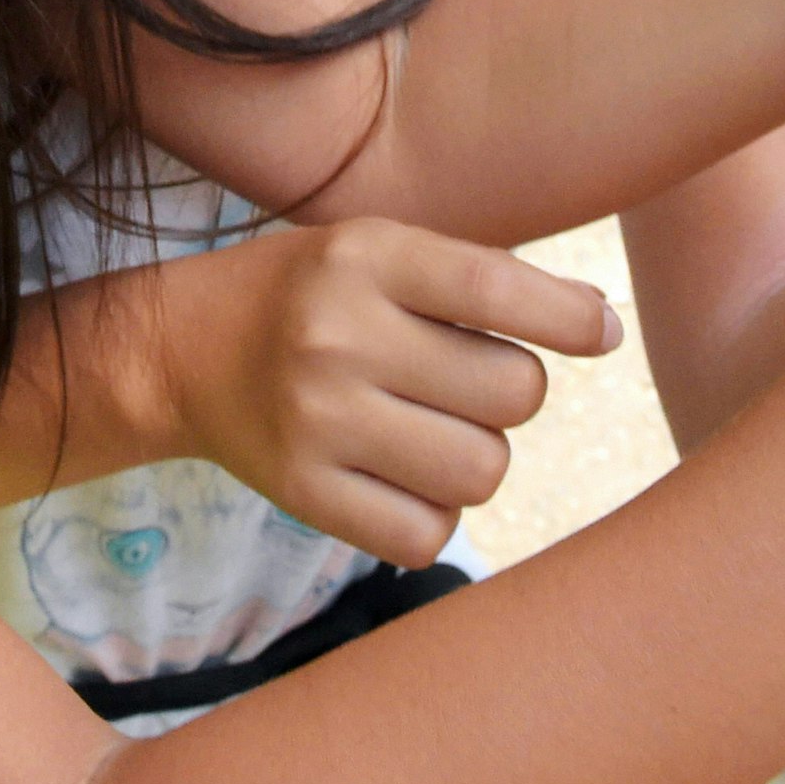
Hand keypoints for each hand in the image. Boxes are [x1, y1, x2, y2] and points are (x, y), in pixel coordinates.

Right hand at [165, 219, 621, 567]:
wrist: (181, 350)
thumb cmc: (314, 293)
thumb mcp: (380, 250)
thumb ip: (480, 279)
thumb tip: (603, 327)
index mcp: (364, 257)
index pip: (497, 289)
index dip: (571, 318)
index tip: (602, 334)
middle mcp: (338, 335)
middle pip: (511, 393)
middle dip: (511, 391)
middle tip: (464, 380)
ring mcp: (316, 420)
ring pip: (482, 470)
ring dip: (478, 455)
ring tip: (431, 427)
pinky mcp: (301, 491)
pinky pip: (428, 532)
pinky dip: (435, 512)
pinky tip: (402, 474)